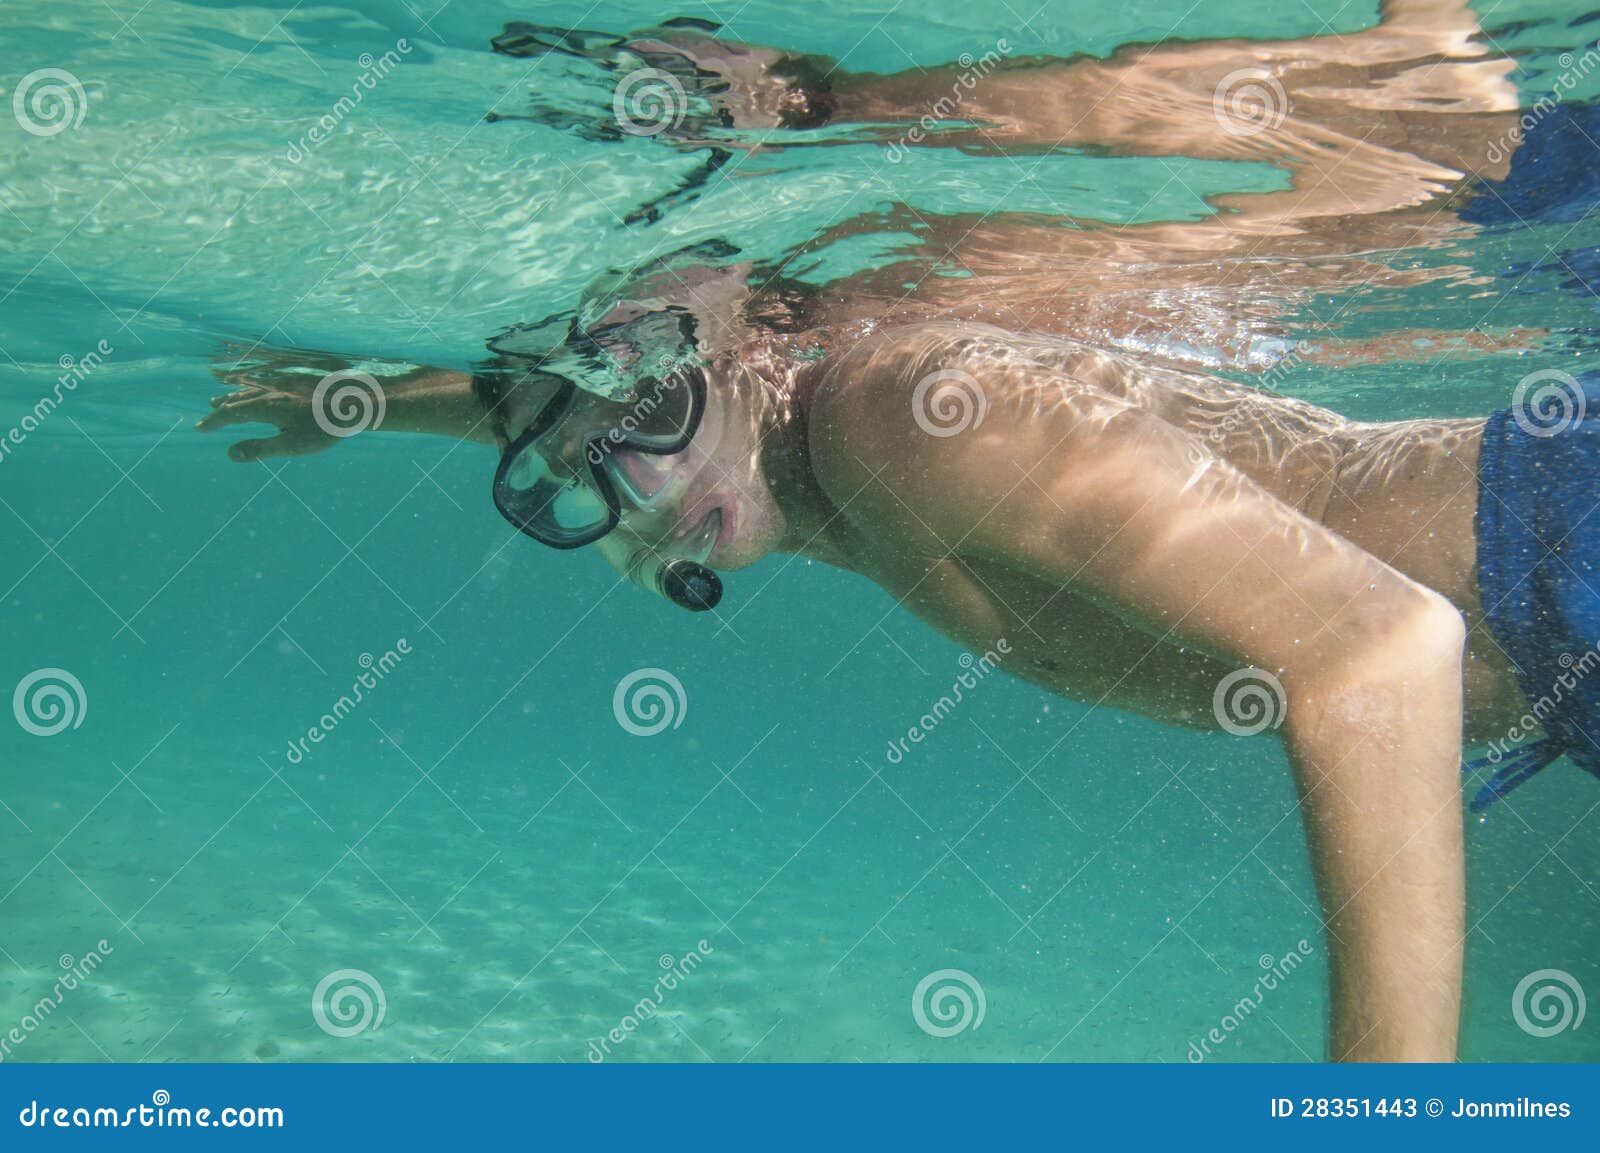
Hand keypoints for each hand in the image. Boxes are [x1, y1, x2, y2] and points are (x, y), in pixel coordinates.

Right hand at [197, 342, 386, 461]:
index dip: (214, 422)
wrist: (354, 402)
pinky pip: (265, 383)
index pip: (230, 415)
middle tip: (207, 418)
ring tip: (221, 400)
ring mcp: (282, 386)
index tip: (200, 428)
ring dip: (234, 396)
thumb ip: (260, 449)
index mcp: (264, 408)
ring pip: (251, 390)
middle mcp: (269, 393)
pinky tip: (257, 389)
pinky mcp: (295, 382)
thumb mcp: (291, 445)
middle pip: (237, 400)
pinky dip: (252, 387)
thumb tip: (230, 454)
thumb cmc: (324, 429)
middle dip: (220, 410)